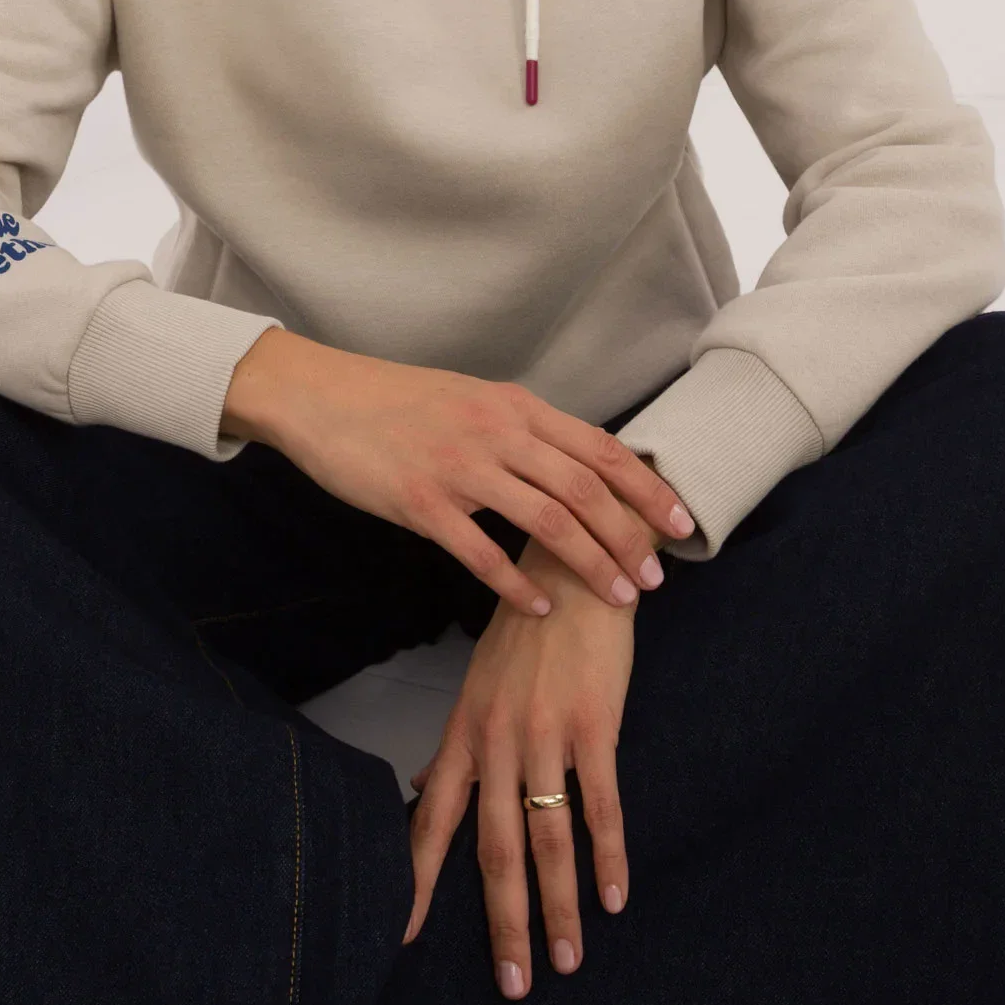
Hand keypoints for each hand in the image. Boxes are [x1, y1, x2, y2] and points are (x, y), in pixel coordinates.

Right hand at [223, 329, 695, 614]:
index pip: (600, 447)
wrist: (323, 396)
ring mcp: (459, 465)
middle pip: (585, 487)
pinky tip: (540, 608)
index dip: (646, 488)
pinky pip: (479, 550)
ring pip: (545, 519)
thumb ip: (522, 429)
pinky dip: (515, 584)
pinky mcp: (420, 500)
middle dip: (629, 535)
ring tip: (618, 597)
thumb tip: (575, 462)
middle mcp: (496, 432)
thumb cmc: (398, 401)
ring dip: (589, 562)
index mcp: (515, 406)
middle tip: (654, 578)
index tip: (681, 523)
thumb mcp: (472, 399)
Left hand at [402, 534, 642, 999]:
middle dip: (504, 922)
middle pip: (496, 848)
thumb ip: (458, 745)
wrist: (575, 567)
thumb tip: (425, 790)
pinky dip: (609, 855)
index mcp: (466, 732)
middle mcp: (497, 739)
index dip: (417, 881)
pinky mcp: (593, 723)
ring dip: (560, 905)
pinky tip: (615, 896)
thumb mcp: (480, 684)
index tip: (403, 937)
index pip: (433, 821)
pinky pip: (600, 803)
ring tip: (567, 959)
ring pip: (548, 837)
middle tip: (515, 982)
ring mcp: (545, 732)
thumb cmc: (529, 630)